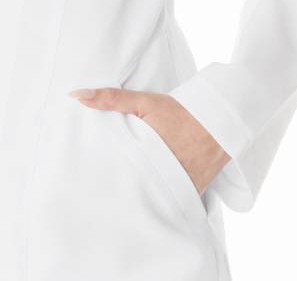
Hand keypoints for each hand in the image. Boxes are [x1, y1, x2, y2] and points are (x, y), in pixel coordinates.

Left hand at [68, 87, 229, 194]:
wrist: (221, 121)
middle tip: (102, 195)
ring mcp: (181, 186)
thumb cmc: (180, 112)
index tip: (91, 181)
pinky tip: (150, 202)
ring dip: (142, 197)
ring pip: (155, 198)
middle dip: (121, 191)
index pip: (120, 174)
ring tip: (123, 200)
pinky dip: (163, 200)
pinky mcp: (194, 191)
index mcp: (148, 155)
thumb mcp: (145, 102)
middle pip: (136, 189)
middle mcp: (165, 175)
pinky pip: (174, 200)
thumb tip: (76, 95)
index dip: (106, 179)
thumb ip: (110, 99)